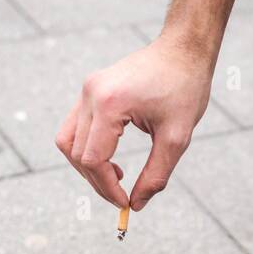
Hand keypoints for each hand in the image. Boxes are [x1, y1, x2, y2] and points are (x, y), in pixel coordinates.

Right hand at [55, 38, 211, 210]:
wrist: (183, 49)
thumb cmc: (185, 88)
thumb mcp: (177, 138)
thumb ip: (156, 175)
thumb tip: (136, 205)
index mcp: (110, 104)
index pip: (93, 159)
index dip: (107, 187)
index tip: (125, 203)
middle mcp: (91, 94)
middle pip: (76, 153)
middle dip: (96, 181)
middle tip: (122, 196)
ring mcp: (87, 89)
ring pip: (68, 141)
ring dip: (86, 166)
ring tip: (116, 176)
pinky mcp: (90, 88)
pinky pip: (75, 127)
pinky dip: (87, 148)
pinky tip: (111, 158)